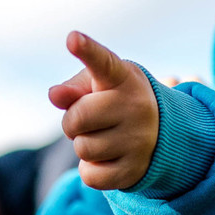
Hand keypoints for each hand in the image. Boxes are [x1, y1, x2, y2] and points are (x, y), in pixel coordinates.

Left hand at [47, 31, 159, 191]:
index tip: (72, 38)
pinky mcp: (135, 169)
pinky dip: (91, 170)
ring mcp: (139, 139)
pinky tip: (107, 158)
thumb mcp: (98, 87)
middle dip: (72, 122)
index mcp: (122, 77)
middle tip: (88, 121)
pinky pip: (91, 176)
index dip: (87, 50)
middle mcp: (135, 106)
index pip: (102, 62)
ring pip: (83, 149)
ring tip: (103, 138)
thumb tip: (54, 94)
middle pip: (77, 118)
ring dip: (83, 146)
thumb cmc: (115, 101)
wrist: (161, 133)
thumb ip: (73, 88)